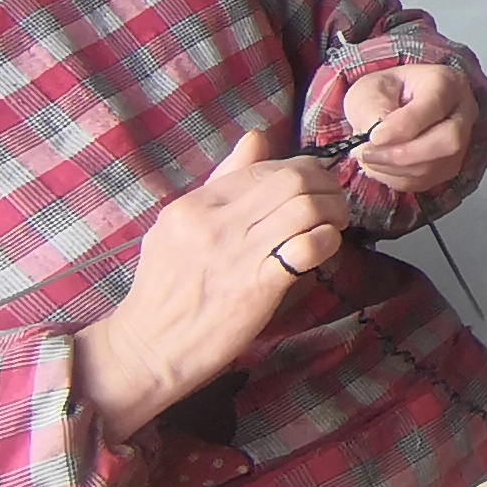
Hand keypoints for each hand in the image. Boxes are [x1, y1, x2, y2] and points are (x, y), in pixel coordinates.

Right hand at [77, 130, 345, 439]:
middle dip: (326, 185)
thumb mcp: (176, 226)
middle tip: (334, 201)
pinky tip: (325, 247)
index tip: (314, 185)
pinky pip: (306, 249)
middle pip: (291, 180)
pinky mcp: (255, 288)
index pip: (264, 167)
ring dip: (333, 211)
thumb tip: (255, 139)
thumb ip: (220, 182)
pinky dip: (326, 241)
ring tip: (337, 223)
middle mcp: (214, 224)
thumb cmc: (166, 289)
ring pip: (304, 208)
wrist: (148, 348)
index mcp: (195, 205)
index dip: (302, 169)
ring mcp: (235, 255)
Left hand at [330, 60, 473, 196]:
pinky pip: (426, 181)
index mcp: (446, 83)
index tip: (374, 137)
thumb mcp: (370, 89)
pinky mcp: (451, 166)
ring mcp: (462, 142)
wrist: (396, 104)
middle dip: (403, 154)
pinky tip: (380, 165)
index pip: (433, 107)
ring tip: (367, 157)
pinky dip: (396, 178)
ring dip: (394, 169)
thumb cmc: (387, 91)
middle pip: (448, 142)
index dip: (403, 126)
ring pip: (435, 166)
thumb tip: (377, 141)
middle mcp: (462, 113)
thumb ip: (372, 111)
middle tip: (368, 153)